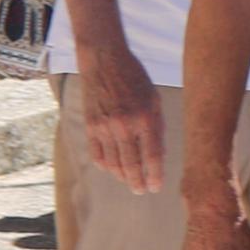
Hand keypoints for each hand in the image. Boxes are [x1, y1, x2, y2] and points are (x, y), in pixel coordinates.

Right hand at [76, 40, 165, 192]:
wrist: (104, 60)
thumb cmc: (134, 77)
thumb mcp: (154, 98)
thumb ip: (157, 126)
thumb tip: (158, 154)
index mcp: (146, 117)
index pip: (153, 156)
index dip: (155, 175)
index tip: (156, 186)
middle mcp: (125, 125)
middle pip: (132, 165)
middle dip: (138, 182)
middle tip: (141, 190)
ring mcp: (105, 127)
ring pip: (113, 164)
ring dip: (122, 176)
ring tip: (128, 181)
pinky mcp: (90, 126)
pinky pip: (97, 155)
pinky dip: (105, 166)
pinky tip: (112, 168)